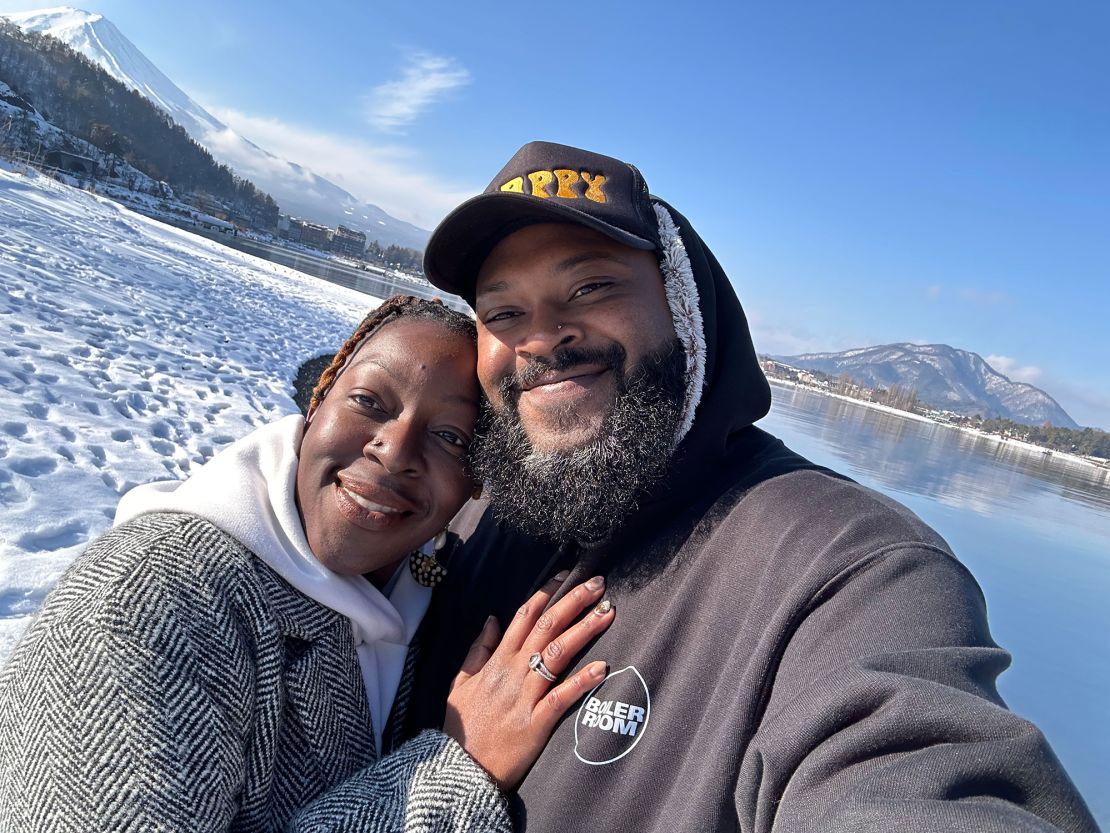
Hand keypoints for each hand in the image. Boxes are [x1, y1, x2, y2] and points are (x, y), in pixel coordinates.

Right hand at [444, 573, 613, 790]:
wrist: (458, 769)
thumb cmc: (461, 728)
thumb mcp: (461, 682)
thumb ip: (478, 650)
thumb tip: (492, 619)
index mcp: (496, 660)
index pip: (524, 616)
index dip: (546, 593)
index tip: (566, 575)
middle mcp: (513, 672)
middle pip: (547, 626)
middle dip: (574, 601)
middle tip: (598, 584)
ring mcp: (525, 696)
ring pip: (558, 654)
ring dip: (585, 630)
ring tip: (608, 613)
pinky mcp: (536, 722)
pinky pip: (562, 697)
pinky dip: (583, 681)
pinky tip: (603, 667)